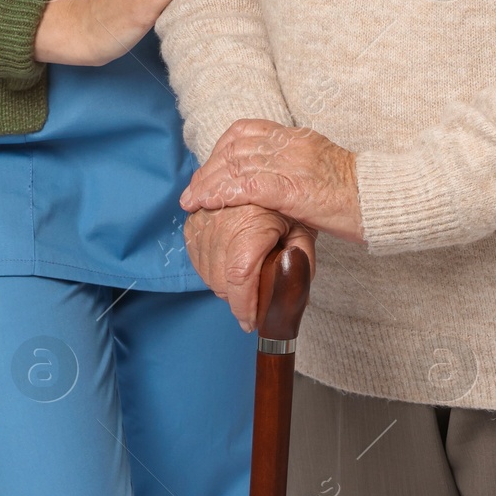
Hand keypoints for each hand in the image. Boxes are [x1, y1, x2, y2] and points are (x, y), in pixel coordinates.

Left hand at [181, 120, 363, 243]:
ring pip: (236, 165)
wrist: (383, 199)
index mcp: (297, 136)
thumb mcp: (322, 168)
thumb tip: (273, 179)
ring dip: (209, 183)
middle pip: (235, 148)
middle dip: (209, 169)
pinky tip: (208, 203)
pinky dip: (223, 193)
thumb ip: (296, 165)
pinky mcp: (293, 189)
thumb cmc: (358, 192)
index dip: (221, 148)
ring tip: (193, 200)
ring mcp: (291, 164)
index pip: (246, 130)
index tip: (210, 169)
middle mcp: (290, 144)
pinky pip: (247, 186)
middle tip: (193, 189)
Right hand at [184, 203, 316, 331]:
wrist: (262, 173)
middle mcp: (220, 221)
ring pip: (207, 274)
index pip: (239, 277)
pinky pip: (197, 260)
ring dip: (224, 285)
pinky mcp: (192, 222)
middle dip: (238, 299)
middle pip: (221, 281)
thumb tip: (294, 298)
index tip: (252, 322)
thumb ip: (301, 263)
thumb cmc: (286, 203)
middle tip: (255, 299)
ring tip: (245, 278)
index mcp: (250, 224)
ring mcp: (202, 221)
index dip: (245, 306)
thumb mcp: (303, 231)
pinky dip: (211, 270)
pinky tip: (229, 264)